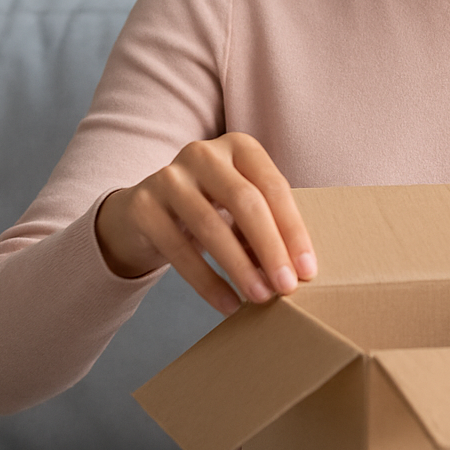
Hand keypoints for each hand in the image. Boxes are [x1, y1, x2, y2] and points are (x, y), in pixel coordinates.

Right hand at [94, 132, 316, 314]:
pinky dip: (206, 281)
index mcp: (238, 146)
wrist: (142, 215)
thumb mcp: (239, 210)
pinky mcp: (143, 205)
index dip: (292, 229)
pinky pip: (178, 248)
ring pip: (210, 225)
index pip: (273, 186)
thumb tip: (296, 270)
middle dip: (270, 247)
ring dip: (240, 267)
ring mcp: (169, 176)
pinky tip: (227, 303)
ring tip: (260, 297)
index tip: (308, 269)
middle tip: (287, 287)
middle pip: (245, 201)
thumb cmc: (209, 211)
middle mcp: (203, 153)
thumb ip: (266, 228)